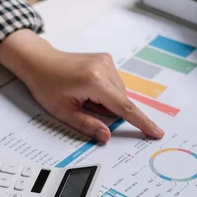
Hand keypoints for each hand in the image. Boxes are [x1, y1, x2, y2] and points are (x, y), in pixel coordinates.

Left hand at [0, 30, 164, 142]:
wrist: (39, 62)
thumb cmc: (46, 85)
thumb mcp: (63, 111)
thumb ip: (88, 125)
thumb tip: (107, 136)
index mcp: (94, 81)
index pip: (124, 107)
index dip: (141, 122)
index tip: (156, 132)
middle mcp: (104, 68)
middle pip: (120, 101)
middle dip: (107, 111)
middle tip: (82, 106)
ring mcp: (106, 61)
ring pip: (118, 93)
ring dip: (106, 102)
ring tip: (82, 96)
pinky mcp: (105, 60)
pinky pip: (114, 84)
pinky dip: (104, 92)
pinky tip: (87, 89)